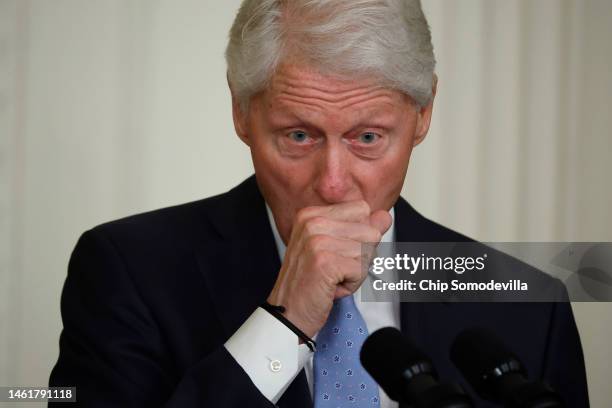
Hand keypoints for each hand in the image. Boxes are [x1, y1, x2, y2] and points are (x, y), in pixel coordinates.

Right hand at [266, 200, 391, 337]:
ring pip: (368, 251)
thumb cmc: (310, 283)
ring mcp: (317, 240)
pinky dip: (351, 285)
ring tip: (332, 279)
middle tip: (335, 269)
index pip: (362, 209)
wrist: (287, 314)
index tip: (338, 252)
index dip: (360, 235)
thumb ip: (361, 229)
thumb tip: (384, 216)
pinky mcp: (325, 261)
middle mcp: (313, 222)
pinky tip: (330, 288)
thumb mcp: (335, 248)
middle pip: (370, 231)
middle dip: (361, 256)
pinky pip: (361, 270)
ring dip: (356, 272)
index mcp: (312, 214)